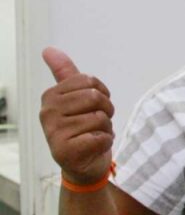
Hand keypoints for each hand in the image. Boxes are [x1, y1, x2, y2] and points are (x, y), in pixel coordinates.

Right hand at [39, 48, 114, 184]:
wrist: (83, 165)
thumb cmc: (82, 128)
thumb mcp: (74, 99)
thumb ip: (64, 74)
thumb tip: (49, 49)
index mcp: (51, 96)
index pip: (90, 81)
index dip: (102, 93)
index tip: (94, 106)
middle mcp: (48, 113)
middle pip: (96, 98)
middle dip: (106, 111)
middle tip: (97, 123)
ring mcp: (54, 132)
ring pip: (101, 118)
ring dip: (106, 129)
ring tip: (93, 135)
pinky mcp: (66, 151)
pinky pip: (101, 137)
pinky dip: (105, 142)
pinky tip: (93, 147)